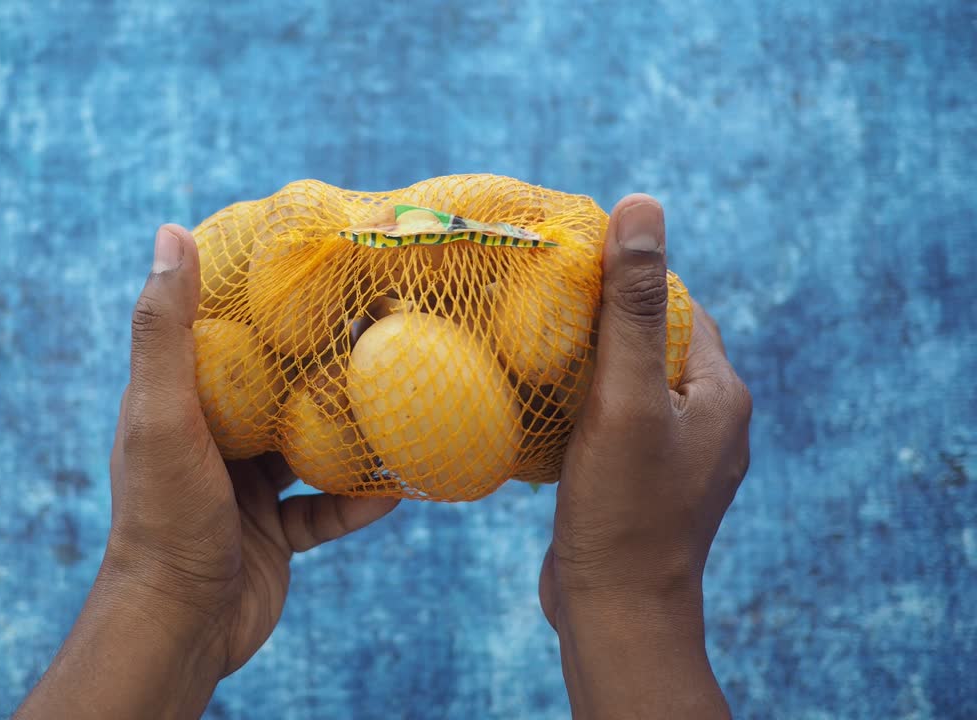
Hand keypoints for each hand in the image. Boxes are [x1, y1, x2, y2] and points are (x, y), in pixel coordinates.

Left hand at [15, 225, 397, 719]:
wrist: (180, 624)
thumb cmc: (165, 513)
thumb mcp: (161, 413)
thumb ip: (165, 330)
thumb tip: (169, 231)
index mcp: (180, 403)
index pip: (224, 337)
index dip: (264, 304)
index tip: (315, 271)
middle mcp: (212, 441)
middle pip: (276, 390)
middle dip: (323, 364)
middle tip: (380, 329)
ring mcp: (243, 490)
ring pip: (308, 449)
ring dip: (350, 431)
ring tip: (402, 398)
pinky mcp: (273, 535)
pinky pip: (324, 511)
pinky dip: (358, 501)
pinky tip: (402, 486)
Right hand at [540, 195, 750, 718]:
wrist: (615, 612)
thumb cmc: (622, 506)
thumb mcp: (626, 397)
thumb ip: (633, 307)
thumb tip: (643, 206)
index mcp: (722, 392)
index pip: (678, 306)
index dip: (626, 282)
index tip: (566, 273)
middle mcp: (710, 421)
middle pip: (651, 345)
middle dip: (599, 325)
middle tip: (534, 312)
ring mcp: (676, 458)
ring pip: (627, 387)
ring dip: (585, 370)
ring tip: (528, 356)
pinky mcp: (640, 485)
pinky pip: (611, 425)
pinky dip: (578, 411)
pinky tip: (537, 410)